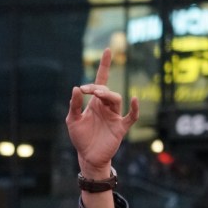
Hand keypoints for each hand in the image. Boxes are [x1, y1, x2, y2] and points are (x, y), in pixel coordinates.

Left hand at [66, 48, 138, 175]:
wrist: (87, 157)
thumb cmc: (80, 138)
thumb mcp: (72, 120)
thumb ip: (74, 105)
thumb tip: (76, 88)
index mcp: (95, 103)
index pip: (101, 80)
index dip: (105, 65)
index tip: (107, 50)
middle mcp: (106, 107)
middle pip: (106, 90)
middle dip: (97, 88)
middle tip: (87, 90)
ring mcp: (114, 116)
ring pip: (116, 99)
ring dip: (107, 95)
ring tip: (97, 95)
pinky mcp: (120, 128)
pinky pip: (131, 117)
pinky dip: (134, 109)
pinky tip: (134, 100)